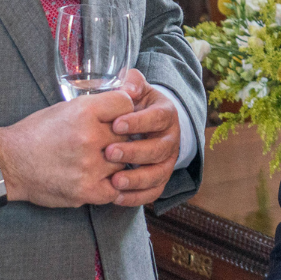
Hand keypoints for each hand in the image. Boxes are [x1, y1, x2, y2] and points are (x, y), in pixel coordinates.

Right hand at [0, 90, 132, 208]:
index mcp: (83, 111)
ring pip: (123, 162)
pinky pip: (116, 188)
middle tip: (108, 141)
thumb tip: (125, 102)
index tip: (119, 116)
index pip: (125, 103)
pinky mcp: (86, 190)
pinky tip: (100, 178)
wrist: (11, 163)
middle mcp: (89, 137)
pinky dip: (111, 185)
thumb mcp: (65, 108)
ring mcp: (89, 166)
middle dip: (120, 137)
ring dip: (116, 162)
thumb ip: (95, 106)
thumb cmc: (37, 133)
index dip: (124, 109)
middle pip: (127, 134)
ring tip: (99, 160)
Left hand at [106, 69, 180, 206]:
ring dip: (137, 179)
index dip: (138, 122)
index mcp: (166, 114)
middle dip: (134, 152)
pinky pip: (153, 192)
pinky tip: (116, 197)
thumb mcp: (135, 88)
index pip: (157, 118)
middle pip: (158, 149)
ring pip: (158, 174)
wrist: (143, 123)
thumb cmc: (134, 104)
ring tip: (114, 181)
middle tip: (109, 152)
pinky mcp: (160, 180)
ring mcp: (167, 162)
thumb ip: (132, 82)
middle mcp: (171, 140)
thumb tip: (129, 88)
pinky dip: (137, 197)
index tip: (116, 124)